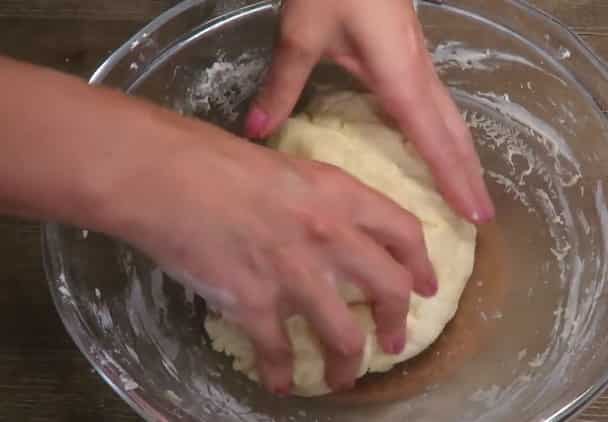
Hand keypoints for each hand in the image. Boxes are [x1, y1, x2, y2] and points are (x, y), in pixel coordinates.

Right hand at [122, 134, 436, 394]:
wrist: (165, 175)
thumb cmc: (216, 159)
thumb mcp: (288, 167)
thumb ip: (319, 200)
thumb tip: (332, 229)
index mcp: (341, 194)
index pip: (405, 231)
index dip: (421, 264)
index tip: (426, 287)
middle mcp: (331, 235)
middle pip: (388, 290)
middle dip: (396, 323)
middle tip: (394, 342)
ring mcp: (296, 273)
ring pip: (343, 335)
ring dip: (347, 364)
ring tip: (343, 379)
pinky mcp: (256, 303)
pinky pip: (279, 350)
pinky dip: (281, 372)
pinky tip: (279, 383)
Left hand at [245, 0, 494, 222]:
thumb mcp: (300, 35)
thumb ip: (282, 87)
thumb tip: (257, 132)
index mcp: (400, 77)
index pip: (434, 140)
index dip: (454, 180)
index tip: (473, 214)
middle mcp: (419, 74)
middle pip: (454, 133)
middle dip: (470, 175)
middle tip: (483, 217)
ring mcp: (420, 62)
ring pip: (451, 118)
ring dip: (463, 155)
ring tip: (471, 189)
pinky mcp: (411, 54)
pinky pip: (437, 105)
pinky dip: (446, 134)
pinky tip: (436, 144)